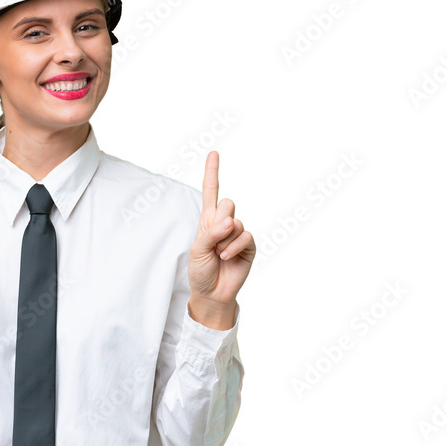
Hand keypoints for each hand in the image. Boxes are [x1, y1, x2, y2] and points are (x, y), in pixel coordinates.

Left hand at [188, 151, 254, 330]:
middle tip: (214, 239)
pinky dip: (233, 247)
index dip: (212, 172)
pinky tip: (226, 258)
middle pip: (227, 203)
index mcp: (208, 220)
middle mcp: (224, 223)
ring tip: (218, 254)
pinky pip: (245, 236)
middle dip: (220, 219)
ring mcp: (238, 234)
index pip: (211, 192)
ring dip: (224, 239)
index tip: (213, 153)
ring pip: (236, 221)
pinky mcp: (249, 246)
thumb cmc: (200, 270)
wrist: (212, 292)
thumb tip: (231, 221)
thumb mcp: (197, 249)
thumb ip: (210, 232)